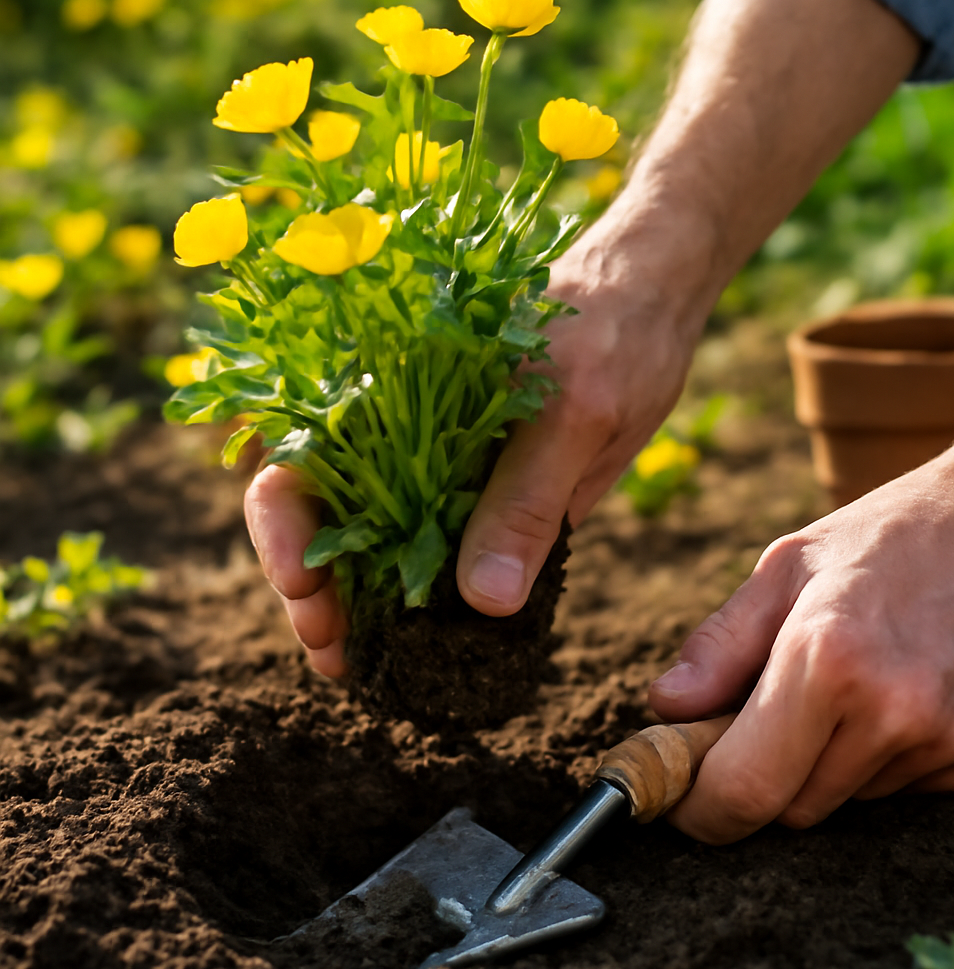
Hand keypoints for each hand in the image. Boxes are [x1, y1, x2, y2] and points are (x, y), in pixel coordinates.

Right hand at [243, 198, 703, 668]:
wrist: (657, 303)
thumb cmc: (610, 333)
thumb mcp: (574, 412)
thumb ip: (527, 499)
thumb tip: (482, 600)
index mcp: (394, 389)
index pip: (302, 451)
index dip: (282, 519)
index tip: (303, 578)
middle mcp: (400, 432)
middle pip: (318, 510)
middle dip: (309, 584)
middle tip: (332, 648)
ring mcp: (436, 470)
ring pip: (365, 543)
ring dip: (349, 605)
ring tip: (352, 665)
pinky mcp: (477, 502)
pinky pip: (430, 559)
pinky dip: (411, 608)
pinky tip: (409, 652)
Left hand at [648, 408, 953, 842]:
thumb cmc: (889, 535)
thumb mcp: (787, 568)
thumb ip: (719, 646)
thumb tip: (664, 709)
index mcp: (828, 658)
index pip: (744, 788)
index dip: (700, 809)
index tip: (680, 799)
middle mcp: (891, 710)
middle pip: (789, 809)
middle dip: (757, 777)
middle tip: (755, 717)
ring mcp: (944, 740)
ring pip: (841, 803)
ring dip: (818, 766)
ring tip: (838, 685)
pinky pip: (896, 792)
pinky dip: (874, 760)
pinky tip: (888, 695)